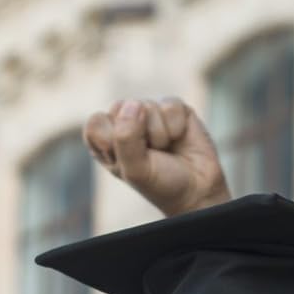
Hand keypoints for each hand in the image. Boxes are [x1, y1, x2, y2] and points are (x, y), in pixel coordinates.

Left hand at [82, 97, 232, 216]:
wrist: (197, 190)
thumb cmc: (161, 184)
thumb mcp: (136, 170)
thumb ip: (125, 138)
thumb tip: (134, 103)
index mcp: (106, 141)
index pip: (96, 124)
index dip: (113, 141)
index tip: (128, 161)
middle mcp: (124, 123)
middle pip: (121, 109)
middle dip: (140, 138)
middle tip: (152, 156)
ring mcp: (148, 113)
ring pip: (147, 107)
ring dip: (160, 135)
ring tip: (166, 149)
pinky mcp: (172, 107)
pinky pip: (170, 106)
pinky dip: (177, 126)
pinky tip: (179, 138)